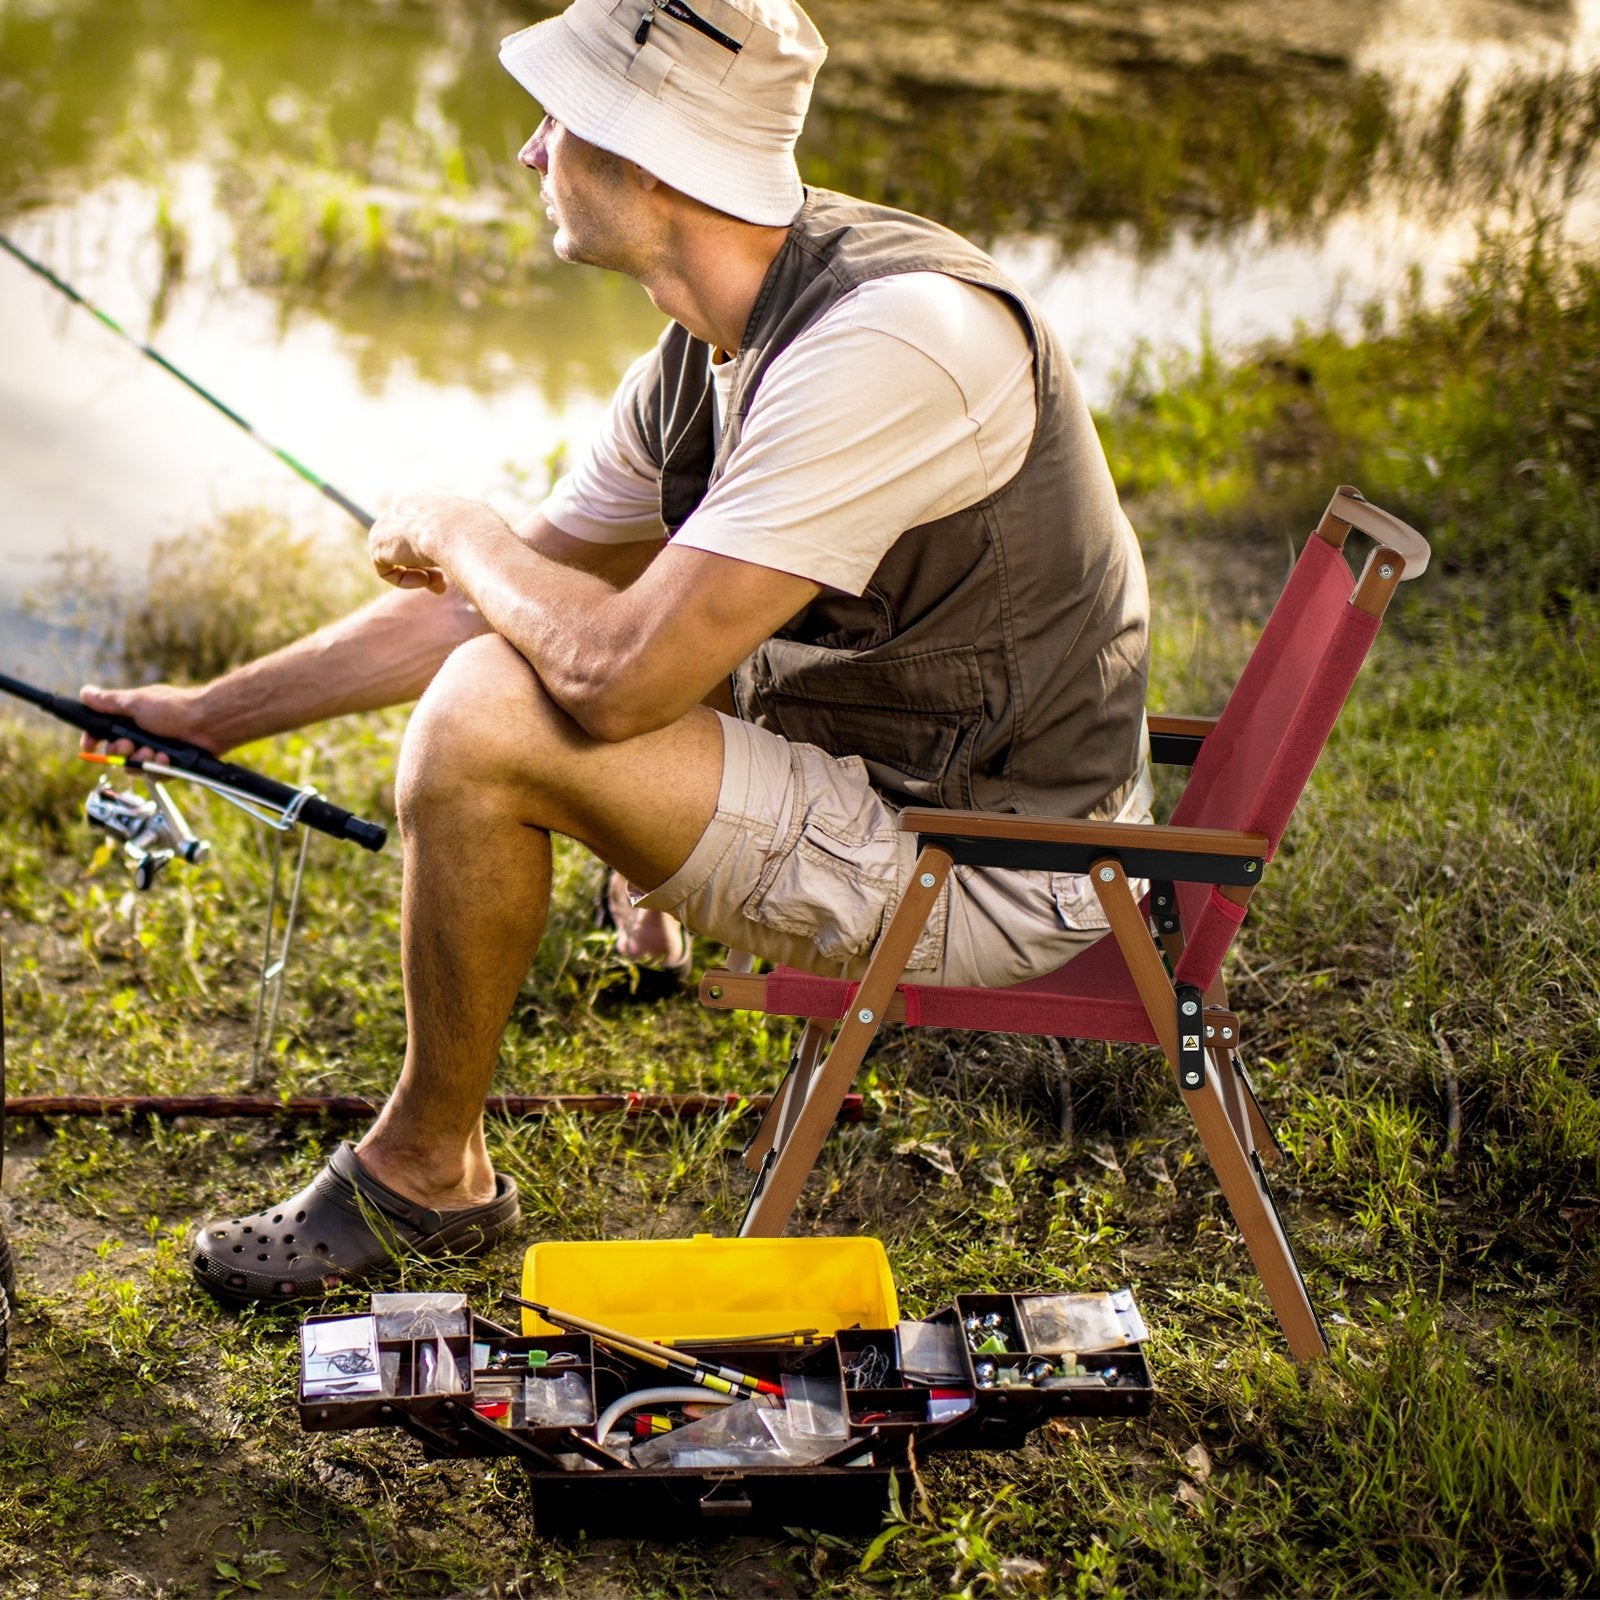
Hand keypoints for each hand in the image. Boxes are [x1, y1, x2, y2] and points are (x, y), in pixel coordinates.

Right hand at [78, 682, 220, 762]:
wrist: (209, 723)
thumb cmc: (175, 708)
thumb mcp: (136, 702)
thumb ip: (109, 702)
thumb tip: (85, 692)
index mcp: (130, 718)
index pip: (102, 732)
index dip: (93, 740)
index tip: (88, 747)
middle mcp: (141, 734)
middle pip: (115, 753)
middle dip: (119, 752)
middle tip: (128, 745)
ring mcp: (155, 750)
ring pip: (134, 766)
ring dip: (141, 760)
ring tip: (154, 751)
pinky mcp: (169, 764)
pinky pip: (154, 774)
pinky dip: (158, 767)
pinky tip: (167, 758)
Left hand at [369, 492, 505, 594]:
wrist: (461, 532)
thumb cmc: (480, 529)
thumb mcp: (483, 523)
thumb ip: (474, 529)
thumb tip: (493, 542)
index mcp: (425, 498)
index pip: (423, 527)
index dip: (436, 551)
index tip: (452, 564)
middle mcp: (402, 506)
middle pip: (407, 544)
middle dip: (426, 565)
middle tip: (444, 582)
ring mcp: (387, 524)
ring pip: (398, 559)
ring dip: (420, 574)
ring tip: (439, 581)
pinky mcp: (378, 544)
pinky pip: (387, 571)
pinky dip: (406, 581)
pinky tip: (426, 579)